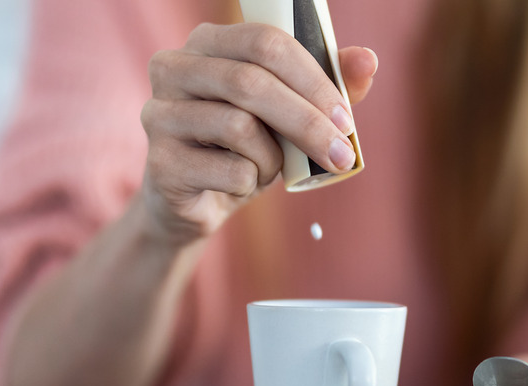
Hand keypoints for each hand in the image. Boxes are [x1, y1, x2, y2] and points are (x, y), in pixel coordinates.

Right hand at [139, 22, 377, 243]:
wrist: (196, 201)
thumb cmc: (244, 147)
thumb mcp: (286, 113)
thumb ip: (325, 85)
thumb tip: (368, 61)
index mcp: (207, 42)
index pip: (265, 42)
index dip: (312, 78)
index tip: (345, 117)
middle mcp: (173, 68)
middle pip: (250, 83)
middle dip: (307, 121)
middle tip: (341, 154)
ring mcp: (159, 114)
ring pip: (240, 127)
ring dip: (272, 158)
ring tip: (268, 167)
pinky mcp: (160, 163)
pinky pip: (230, 171)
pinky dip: (252, 183)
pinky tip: (239, 184)